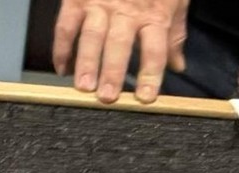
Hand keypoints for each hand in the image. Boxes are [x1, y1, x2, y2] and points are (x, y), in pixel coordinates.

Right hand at [53, 0, 187, 103]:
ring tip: (82, 86)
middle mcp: (127, 11)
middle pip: (119, 43)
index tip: (145, 97)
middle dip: (112, 70)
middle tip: (106, 97)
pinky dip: (61, 47)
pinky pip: (66, 24)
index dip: (151, 74)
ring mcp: (101, 3)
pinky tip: (61, 68)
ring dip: (86, 61)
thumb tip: (178, 66)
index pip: (155, 49)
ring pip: (92, 34)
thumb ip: (174, 34)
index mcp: (155, 14)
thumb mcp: (175, 1)